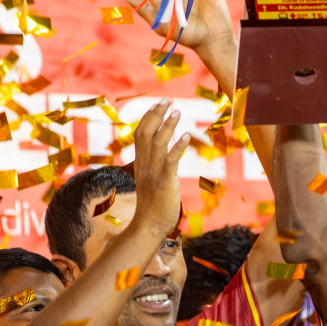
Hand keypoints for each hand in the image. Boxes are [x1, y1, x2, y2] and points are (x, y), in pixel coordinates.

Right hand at [129, 100, 190, 238]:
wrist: (149, 226)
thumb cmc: (154, 204)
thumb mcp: (152, 180)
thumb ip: (156, 165)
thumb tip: (165, 155)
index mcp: (141, 163)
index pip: (140, 133)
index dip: (149, 117)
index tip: (158, 103)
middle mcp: (144, 164)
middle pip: (146, 133)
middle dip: (156, 114)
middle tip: (168, 99)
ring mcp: (153, 173)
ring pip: (157, 143)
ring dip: (168, 126)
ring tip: (178, 111)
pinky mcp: (163, 183)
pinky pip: (170, 161)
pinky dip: (177, 147)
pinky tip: (186, 136)